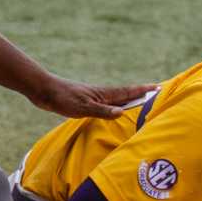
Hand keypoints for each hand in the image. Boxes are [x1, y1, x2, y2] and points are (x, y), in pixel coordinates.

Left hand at [29, 76, 151, 119]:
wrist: (44, 91)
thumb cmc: (63, 99)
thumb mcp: (83, 108)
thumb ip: (102, 111)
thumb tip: (122, 113)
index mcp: (103, 94)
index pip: (128, 92)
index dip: (142, 91)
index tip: (158, 87)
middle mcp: (101, 94)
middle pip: (125, 93)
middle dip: (139, 93)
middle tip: (154, 91)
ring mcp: (93, 97)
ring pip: (115, 98)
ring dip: (128, 98)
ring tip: (139, 100)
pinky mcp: (85, 101)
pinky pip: (106, 103)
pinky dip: (114, 104)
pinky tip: (112, 108)